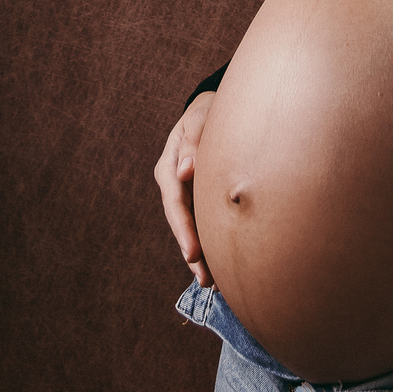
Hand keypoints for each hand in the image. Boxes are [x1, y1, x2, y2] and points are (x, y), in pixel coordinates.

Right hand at [154, 92, 215, 286]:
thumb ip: (193, 137)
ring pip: (193, 228)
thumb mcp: (200, 116)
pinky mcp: (202, 197)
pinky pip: (205, 223)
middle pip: (182, 222)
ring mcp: (188, 192)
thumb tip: (185, 169)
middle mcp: (175, 184)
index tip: (193, 252)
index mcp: (170, 166)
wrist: (217, 107)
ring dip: (202, 256)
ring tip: (214, 284)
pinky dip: (211, 243)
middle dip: (192, 251)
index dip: (183, 228)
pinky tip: (222, 267)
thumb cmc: (209, 110)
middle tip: (206, 279)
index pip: (175, 202)